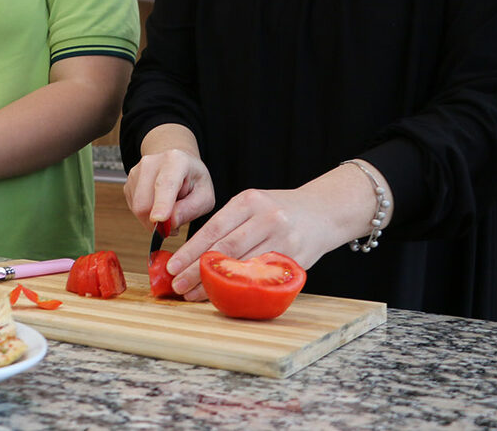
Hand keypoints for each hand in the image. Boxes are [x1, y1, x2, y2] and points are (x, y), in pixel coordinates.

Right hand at [123, 147, 215, 229]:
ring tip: (169, 212)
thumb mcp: (205, 195)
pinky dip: (146, 215)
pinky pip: (133, 208)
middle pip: (145, 202)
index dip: (162, 203)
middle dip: (158, 223)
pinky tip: (158, 207)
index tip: (159, 219)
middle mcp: (151, 163)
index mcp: (175, 161)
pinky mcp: (128, 183)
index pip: (166, 184)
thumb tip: (171, 223)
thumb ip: (191, 209)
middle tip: (174, 227)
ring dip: (152, 220)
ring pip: (137, 208)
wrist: (178, 165)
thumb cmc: (193, 180)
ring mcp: (136, 172)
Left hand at [162, 185, 349, 301]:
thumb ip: (228, 224)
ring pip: (242, 266)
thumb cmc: (279, 210)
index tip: (172, 266)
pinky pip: (262, 278)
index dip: (190, 250)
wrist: (324, 211)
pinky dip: (241, 288)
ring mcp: (283, 239)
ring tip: (193, 294)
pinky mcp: (295, 259)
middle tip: (177, 285)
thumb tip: (191, 253)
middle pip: (224, 249)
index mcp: (249, 201)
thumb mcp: (252, 205)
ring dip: (215, 284)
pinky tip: (225, 296)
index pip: (213, 229)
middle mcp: (266, 218)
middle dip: (196, 270)